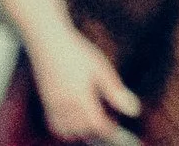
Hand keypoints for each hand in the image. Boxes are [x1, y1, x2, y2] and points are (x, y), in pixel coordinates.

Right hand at [23, 27, 140, 145]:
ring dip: (82, 132)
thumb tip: (133, 111)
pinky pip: (55, 125)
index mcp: (80, 98)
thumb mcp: (102, 69)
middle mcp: (64, 106)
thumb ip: (116, 93)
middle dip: (97, 131)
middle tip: (112, 124)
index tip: (120, 133)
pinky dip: (67, 128)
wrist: (49, 44)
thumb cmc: (78, 53)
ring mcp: (52, 106)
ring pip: (67, 131)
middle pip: (82, 131)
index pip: (97, 125)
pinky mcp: (46, 104)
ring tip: (95, 122)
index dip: (110, 132)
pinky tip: (78, 120)